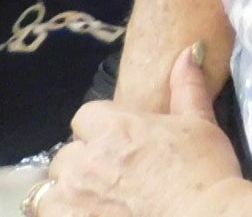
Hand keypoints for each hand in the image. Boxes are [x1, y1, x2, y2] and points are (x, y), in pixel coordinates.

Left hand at [43, 48, 245, 216]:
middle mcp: (87, 159)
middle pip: (66, 156)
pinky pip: (47, 214)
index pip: (84, 118)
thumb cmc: (204, 172)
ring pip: (50, 191)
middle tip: (111, 180)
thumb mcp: (201, 124)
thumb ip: (187, 87)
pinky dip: (63, 214)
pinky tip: (87, 216)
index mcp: (115, 127)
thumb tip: (188, 51)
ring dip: (67, 196)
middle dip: (83, 165)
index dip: (99, 131)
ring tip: (95, 204)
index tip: (118, 147)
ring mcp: (73, 198)